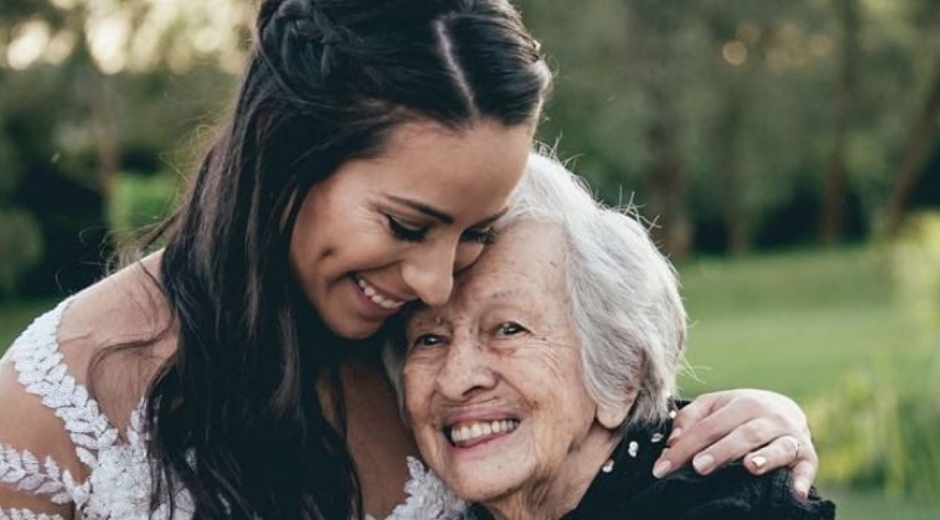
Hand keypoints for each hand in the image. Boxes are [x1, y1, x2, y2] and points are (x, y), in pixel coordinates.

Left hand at [652, 389, 816, 498]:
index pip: (708, 426)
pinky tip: (797, 491)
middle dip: (720, 451)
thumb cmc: (741, 412)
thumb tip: (673, 440)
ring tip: (751, 467)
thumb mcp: (715, 406)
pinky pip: (807, 468)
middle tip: (698, 466)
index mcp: (742, 403)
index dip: (684, 447)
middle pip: (742, 434)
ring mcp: (790, 437)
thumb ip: (691, 418)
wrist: (788, 410)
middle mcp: (768, 417)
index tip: (662, 467)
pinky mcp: (808, 456)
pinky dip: (803, 479)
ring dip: (765, 457)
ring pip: (778, 447)